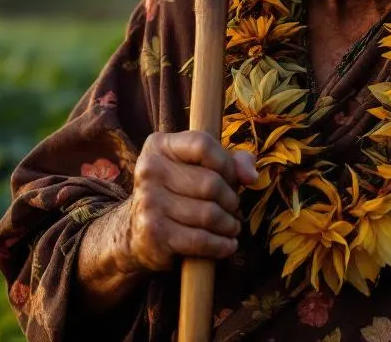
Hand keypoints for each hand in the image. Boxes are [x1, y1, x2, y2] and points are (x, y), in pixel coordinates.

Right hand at [111, 130, 259, 274]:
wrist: (139, 229)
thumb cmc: (180, 191)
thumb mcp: (201, 166)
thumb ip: (232, 161)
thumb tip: (251, 176)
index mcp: (159, 145)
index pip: (202, 144)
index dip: (226, 163)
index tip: (234, 179)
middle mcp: (150, 170)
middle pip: (210, 183)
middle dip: (231, 200)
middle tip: (233, 208)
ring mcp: (149, 202)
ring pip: (209, 214)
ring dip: (229, 225)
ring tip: (232, 226)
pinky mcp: (154, 233)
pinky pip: (201, 240)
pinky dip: (221, 245)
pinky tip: (228, 244)